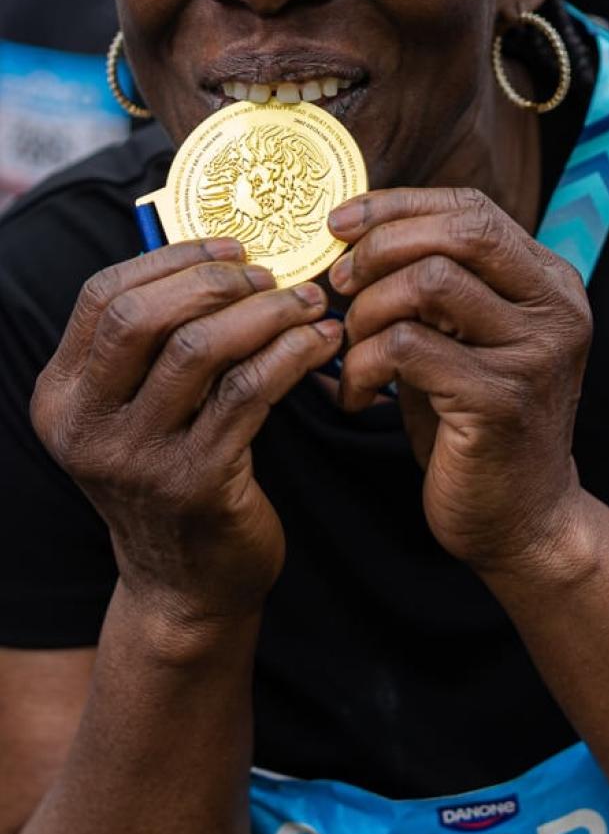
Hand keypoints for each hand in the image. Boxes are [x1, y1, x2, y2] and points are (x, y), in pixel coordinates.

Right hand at [31, 239, 341, 628]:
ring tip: (307, 305)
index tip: (232, 248)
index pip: (101, 297)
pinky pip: (248, 392)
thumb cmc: (173, 473)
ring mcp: (136, 460)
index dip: (170, 259)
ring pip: (198, 348)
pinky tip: (320, 344)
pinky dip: (291, 354)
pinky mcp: (195, 483)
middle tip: (271, 277)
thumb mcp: (138, 411)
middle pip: (140, 317)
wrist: (187, 585)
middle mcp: (85, 428)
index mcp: (62, 397)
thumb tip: (220, 254)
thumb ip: (154, 343)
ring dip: (264, 314)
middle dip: (214, 282)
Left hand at [328, 188, 591, 578]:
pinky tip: (356, 395)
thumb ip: (438, 281)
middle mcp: (555, 309)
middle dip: (381, 247)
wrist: (521, 519)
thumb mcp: (466, 336)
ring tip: (349, 348)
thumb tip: (357, 228)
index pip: (473, 209)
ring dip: (367, 309)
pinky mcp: (500, 400)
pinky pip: (407, 348)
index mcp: (549, 282)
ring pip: (428, 282)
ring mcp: (534, 354)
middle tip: (338, 283)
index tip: (340, 223)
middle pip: (459, 232)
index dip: (398, 205)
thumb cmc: (476, 420)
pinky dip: (363, 364)